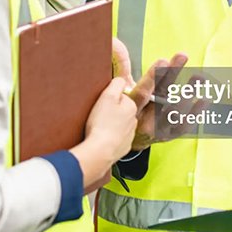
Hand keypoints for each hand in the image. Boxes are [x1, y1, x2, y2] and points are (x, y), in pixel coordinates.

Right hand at [70, 77, 136, 191]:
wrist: (100, 151)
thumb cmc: (102, 124)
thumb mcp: (107, 97)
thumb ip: (116, 84)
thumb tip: (121, 80)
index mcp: (131, 107)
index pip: (121, 96)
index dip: (109, 98)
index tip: (101, 103)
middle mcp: (134, 121)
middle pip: (120, 111)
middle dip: (110, 112)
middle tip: (97, 116)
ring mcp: (129, 135)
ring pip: (118, 125)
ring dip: (109, 125)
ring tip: (97, 127)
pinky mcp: (122, 147)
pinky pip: (115, 138)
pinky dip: (108, 137)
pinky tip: (100, 138)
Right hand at [111, 39, 188, 151]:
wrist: (126, 139)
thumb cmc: (125, 107)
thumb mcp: (120, 86)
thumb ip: (121, 64)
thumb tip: (115, 42)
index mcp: (130, 107)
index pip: (141, 92)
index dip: (153, 77)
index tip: (163, 60)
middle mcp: (144, 120)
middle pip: (160, 97)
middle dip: (171, 75)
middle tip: (182, 56)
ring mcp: (158, 129)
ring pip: (175, 112)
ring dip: (188, 93)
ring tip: (199, 77)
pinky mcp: (170, 135)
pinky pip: (184, 125)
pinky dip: (195, 113)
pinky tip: (205, 99)